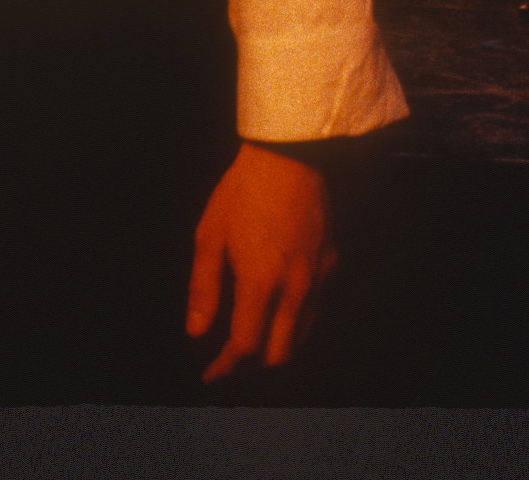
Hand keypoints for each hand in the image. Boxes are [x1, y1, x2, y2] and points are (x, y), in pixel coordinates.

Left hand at [187, 141, 335, 380]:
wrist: (290, 154)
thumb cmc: (241, 192)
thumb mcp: (210, 236)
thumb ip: (203, 289)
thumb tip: (196, 332)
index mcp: (261, 282)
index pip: (246, 346)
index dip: (226, 366)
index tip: (210, 374)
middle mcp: (296, 288)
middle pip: (280, 355)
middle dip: (253, 365)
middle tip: (230, 359)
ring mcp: (319, 278)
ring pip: (302, 336)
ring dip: (276, 347)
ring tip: (253, 339)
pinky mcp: (332, 265)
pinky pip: (315, 310)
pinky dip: (295, 323)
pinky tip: (277, 310)